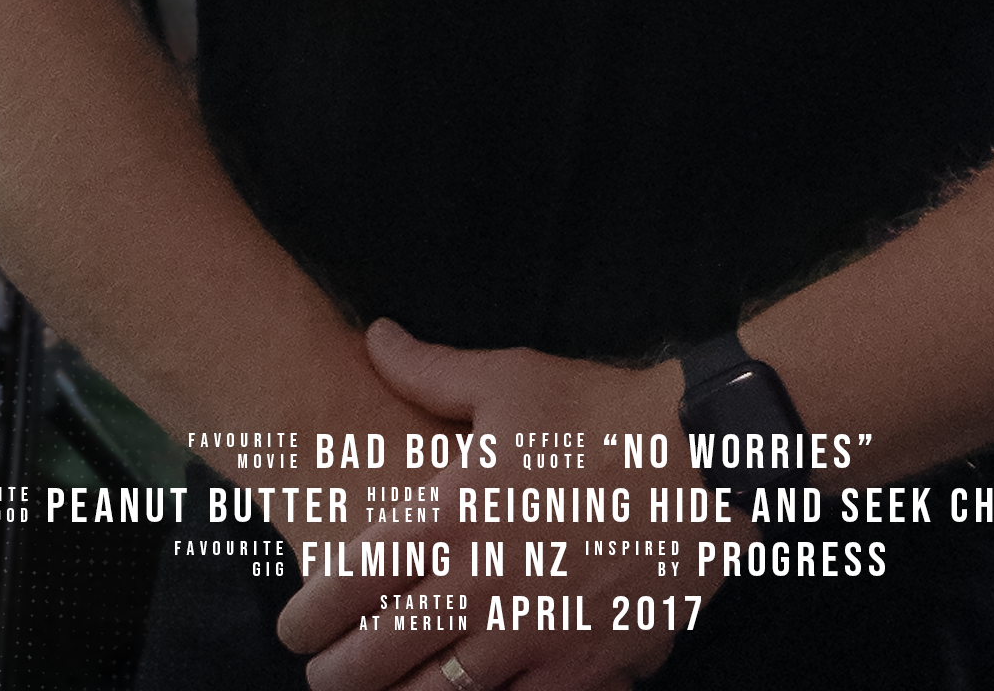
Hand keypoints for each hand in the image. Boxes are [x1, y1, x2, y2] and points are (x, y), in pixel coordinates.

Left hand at [277, 322, 729, 690]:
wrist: (700, 465)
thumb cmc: (599, 416)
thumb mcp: (508, 379)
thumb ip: (428, 370)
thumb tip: (375, 336)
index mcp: (450, 519)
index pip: (348, 587)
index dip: (307, 617)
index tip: (292, 626)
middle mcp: (478, 588)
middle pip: (376, 661)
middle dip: (336, 676)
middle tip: (323, 674)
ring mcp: (530, 640)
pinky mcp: (580, 671)